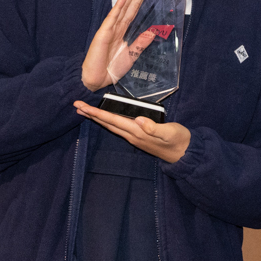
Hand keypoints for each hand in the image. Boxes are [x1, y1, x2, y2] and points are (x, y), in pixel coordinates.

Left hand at [73, 100, 190, 163]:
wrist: (184, 154)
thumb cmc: (178, 140)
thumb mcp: (170, 132)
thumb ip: (155, 128)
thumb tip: (139, 120)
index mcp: (138, 132)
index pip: (113, 120)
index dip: (97, 113)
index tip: (83, 107)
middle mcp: (132, 135)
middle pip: (107, 123)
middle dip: (91, 115)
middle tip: (76, 106)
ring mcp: (134, 137)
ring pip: (111, 126)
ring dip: (97, 118)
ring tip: (85, 112)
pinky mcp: (138, 137)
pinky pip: (118, 127)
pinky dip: (107, 121)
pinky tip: (106, 118)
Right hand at [82, 0, 153, 90]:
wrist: (97, 80)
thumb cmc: (112, 69)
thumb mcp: (132, 55)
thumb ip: (141, 43)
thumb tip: (153, 32)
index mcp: (123, 32)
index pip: (134, 12)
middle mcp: (117, 28)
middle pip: (130, 6)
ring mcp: (110, 29)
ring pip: (122, 8)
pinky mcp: (103, 34)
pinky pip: (112, 18)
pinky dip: (118, 7)